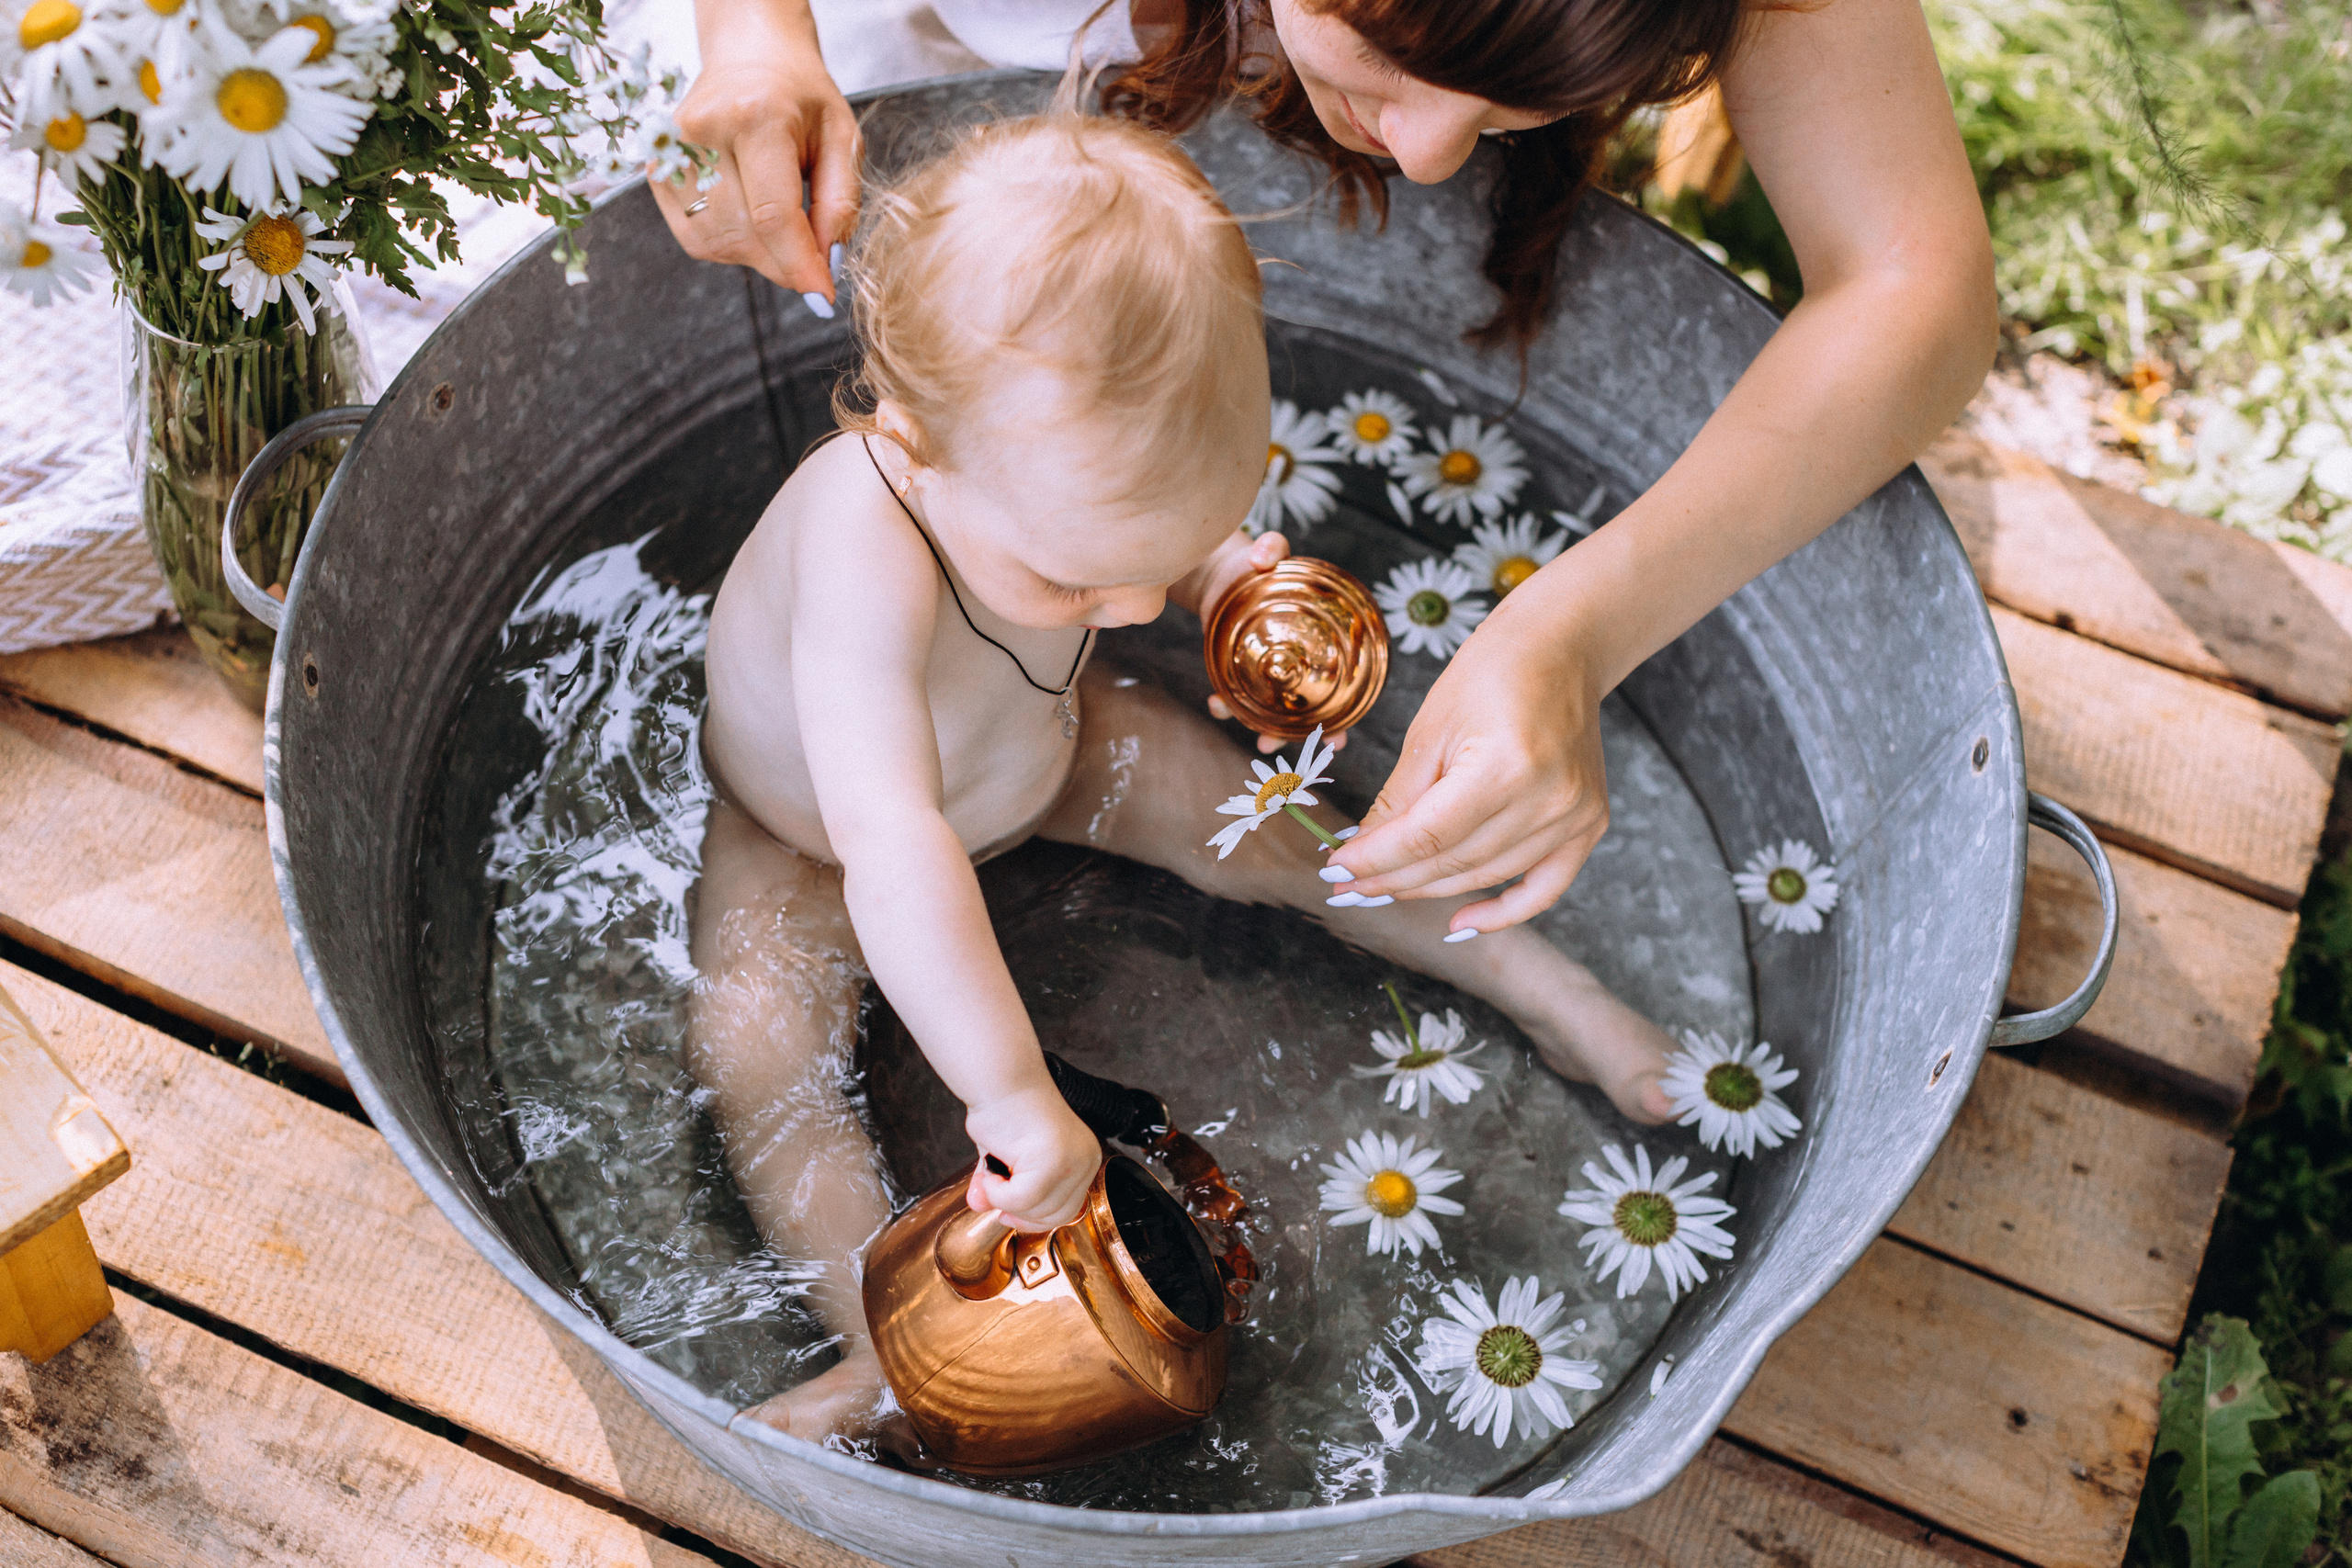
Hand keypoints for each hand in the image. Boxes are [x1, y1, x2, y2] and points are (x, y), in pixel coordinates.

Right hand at [653, 25, 859, 296]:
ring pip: (717, 242)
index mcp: (755, 116)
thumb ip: (839, 204)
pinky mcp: (656, 171)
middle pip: (745, 235)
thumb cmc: (802, 100)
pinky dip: (730, 244)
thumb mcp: (842, 140)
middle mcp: (702, 131)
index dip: (799, 264)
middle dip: (784, 262)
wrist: (751, 58)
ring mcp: (670, 150)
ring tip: (780, 224)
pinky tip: (749, 217)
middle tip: (812, 259)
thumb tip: (826, 264)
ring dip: (757, 255)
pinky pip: (696, 238)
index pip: (773, 215)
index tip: (823, 294)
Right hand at [964, 1085, 1101, 1231]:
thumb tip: (980, 1205)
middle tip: (993, 1199)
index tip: (1007, 1215)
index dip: (1035, 1219)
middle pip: (1057, 1216)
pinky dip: (998, 1193)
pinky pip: (1020, 1200)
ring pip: (1037, 1210)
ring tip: (990, 1174)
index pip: (1069, 1209)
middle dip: (1020, 1215)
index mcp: (1083, 1157)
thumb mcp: (1004, 1157)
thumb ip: (1000, 1186)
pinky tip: (990, 1171)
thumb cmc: (1004, 1109)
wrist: (1000, 1079)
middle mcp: (1085, 1159)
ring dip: (1004, 1200)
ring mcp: (1073, 1160)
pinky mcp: (1053, 1161)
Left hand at [1188, 530, 1351, 754]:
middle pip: (1310, 711)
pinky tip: (1217, 704)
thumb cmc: (1253, 564)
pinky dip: (1230, 709)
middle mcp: (1299, 665)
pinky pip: (1239, 700)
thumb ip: (1271, 547)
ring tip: (1261, 741)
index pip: (1343, 684)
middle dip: (1304, 738)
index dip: (1345, 714)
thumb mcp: (1266, 553)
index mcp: (1319, 642)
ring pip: (1276, 714)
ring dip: (1270, 733)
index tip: (1336, 738)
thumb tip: (1265, 554)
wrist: (1221, 576)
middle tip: (1292, 747)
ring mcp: (1269, 675)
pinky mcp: (1241, 676)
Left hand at [1327, 612, 1607, 932]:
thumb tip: (1360, 852)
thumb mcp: (1429, 731)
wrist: (1561, 649)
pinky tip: (1459, 922)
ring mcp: (1573, 815)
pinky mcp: (1589, 824)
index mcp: (1503, 766)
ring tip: (1387, 889)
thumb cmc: (1490, 674)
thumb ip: (1397, 799)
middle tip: (1350, 885)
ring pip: (1486, 876)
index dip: (1375, 859)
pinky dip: (1503, 911)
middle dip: (1394, 878)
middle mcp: (1547, 799)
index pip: (1425, 837)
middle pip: (1454, 862)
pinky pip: (1543, 888)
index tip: (1336, 870)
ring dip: (1432, 889)